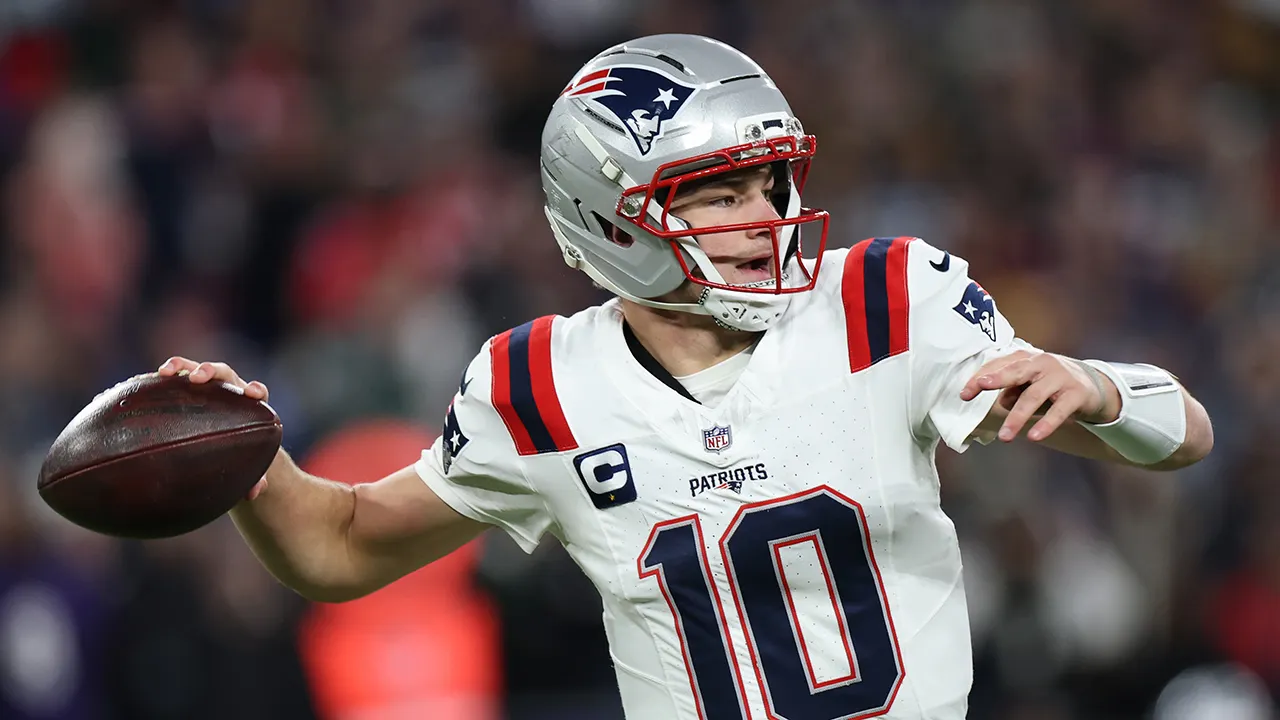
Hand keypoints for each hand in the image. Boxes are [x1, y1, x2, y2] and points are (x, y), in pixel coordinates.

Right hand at [158, 356, 271, 499]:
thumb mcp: (248, 467)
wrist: (224, 444)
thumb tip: (254, 494)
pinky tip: (143, 384)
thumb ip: (255, 478)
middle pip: (223, 374)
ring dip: (182, 367)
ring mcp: (204, 388)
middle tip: (198, 378)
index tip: (253, 394)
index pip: (255, 392)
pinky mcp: (184, 389)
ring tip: (166, 371)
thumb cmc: (238, 454)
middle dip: (211, 371)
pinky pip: (172, 381)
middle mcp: (227, 390)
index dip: (255, 390)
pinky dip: (161, 379)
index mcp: (247, 406)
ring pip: (194, 370)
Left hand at [959, 350, 1120, 442]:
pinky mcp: (1076, 394)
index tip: (964, 395)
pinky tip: (1034, 437)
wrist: (1092, 385)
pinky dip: (1046, 424)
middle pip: (1016, 371)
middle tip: (980, 387)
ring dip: (1017, 417)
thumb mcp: (1028, 384)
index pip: (998, 366)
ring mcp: (1060, 377)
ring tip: (1004, 437)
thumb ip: (1012, 390)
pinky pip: (1059, 411)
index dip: (980, 379)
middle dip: (997, 378)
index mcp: (1025, 359)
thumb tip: (1001, 403)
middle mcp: (1042, 364)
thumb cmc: (1049, 383)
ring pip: (1034, 396)